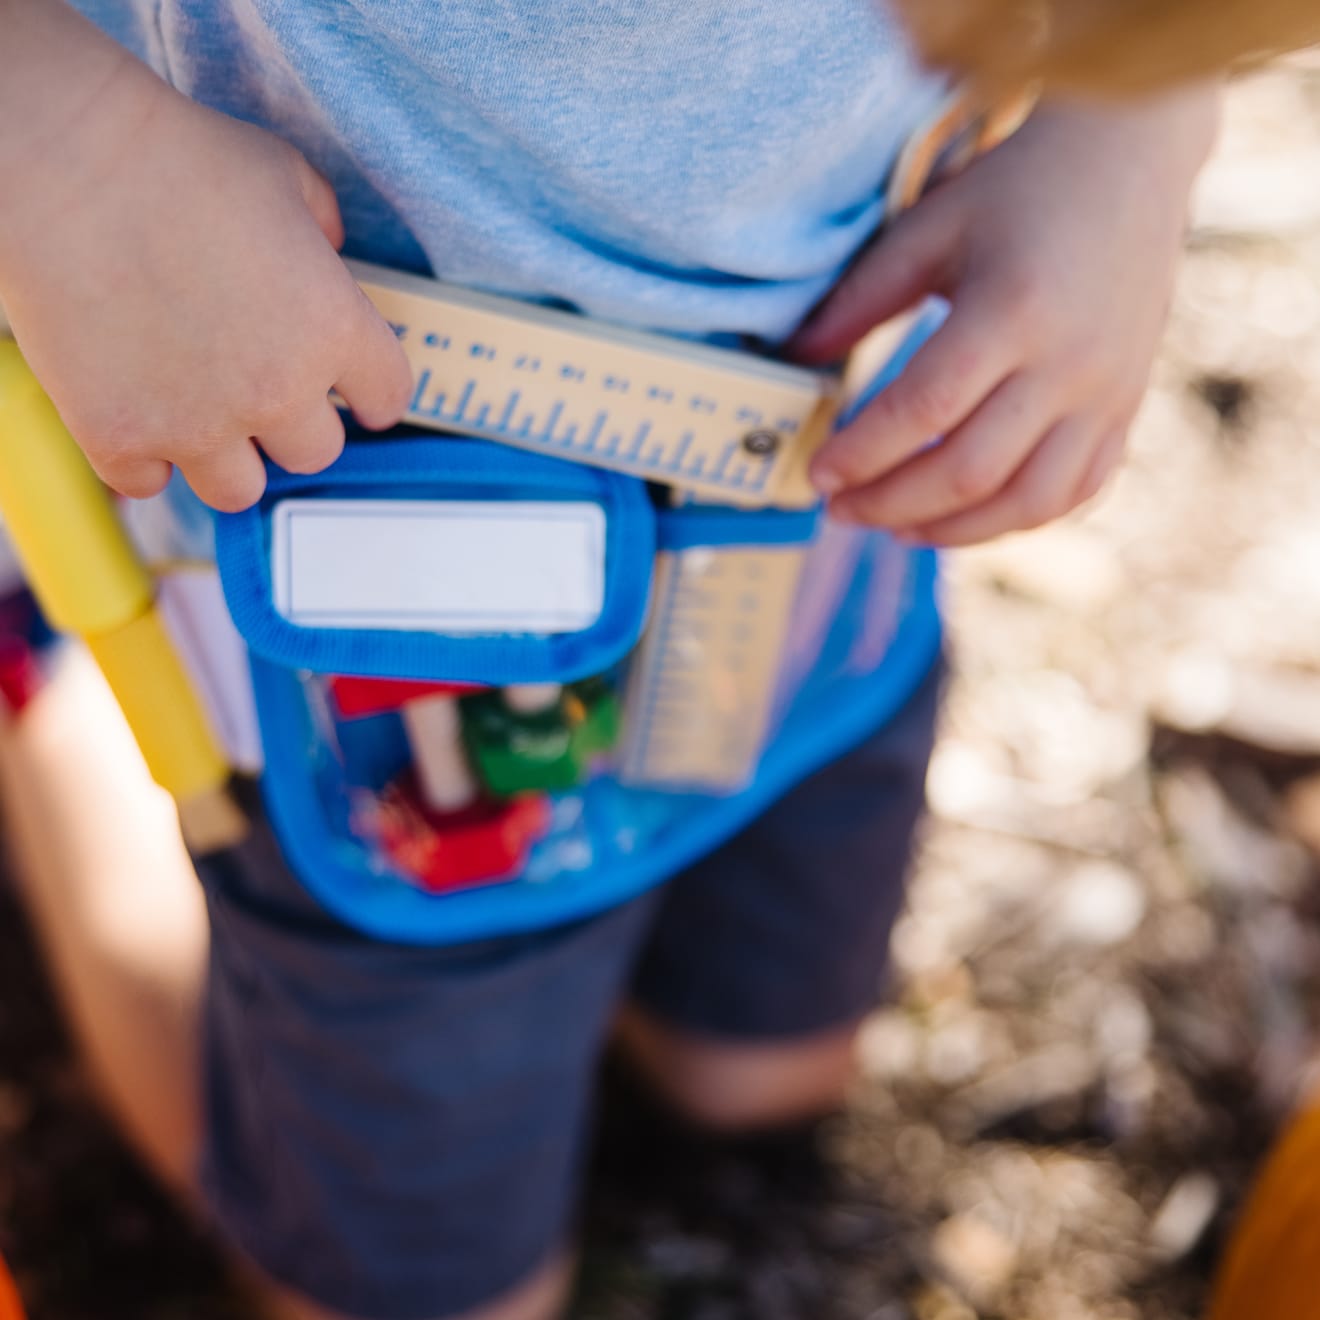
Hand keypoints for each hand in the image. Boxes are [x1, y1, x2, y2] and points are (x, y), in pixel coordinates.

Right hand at [0, 10, 411, 511]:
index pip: (388, 398)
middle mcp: (277, 391)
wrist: (61, 159)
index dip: (368, 392)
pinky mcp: (121, 437)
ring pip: (240, 489)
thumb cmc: (176, 154)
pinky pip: (147, 484)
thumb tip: (328, 253)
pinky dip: (140, 458)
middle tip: (257, 386)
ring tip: (198, 412)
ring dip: (226, 458)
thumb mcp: (285, 176)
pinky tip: (133, 413)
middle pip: (315, 453)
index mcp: (334, 330)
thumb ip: (325, 228)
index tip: (351, 391)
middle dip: (291, 424)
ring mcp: (198, 424)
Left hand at [790, 91, 1218, 545]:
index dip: (863, 453)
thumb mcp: (930, 228)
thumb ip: (860, 299)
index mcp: (1012, 310)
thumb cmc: (1017, 189)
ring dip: (952, 530)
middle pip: (969, 470)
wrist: (1131, 158)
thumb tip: (793, 360)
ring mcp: (1108, 393)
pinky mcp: (1127, 408)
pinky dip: (1014, 518)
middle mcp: (1070, 363)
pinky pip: (1073, 494)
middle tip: (840, 510)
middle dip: (892, 503)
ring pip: (1026, 502)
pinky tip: (963, 516)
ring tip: (895, 526)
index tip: (818, 475)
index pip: (923, 410)